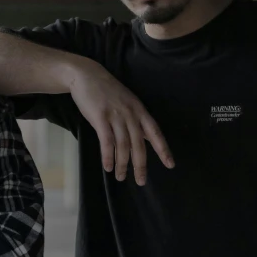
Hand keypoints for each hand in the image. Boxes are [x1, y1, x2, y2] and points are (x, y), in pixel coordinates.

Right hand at [68, 60, 173, 185]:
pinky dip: (108, 156)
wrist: (86, 75)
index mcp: (139, 109)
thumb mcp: (127, 102)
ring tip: (121, 177)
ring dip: (122, 164)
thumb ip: (136, 119)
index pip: (155, 132)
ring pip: (123, 145)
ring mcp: (115, 115)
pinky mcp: (100, 117)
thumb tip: (146, 138)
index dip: (163, 149)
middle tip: (141, 181)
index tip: (170, 164)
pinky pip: (106, 141)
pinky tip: (108, 167)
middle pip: (139, 144)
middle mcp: (130, 113)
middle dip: (140, 164)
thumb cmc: (106, 90)